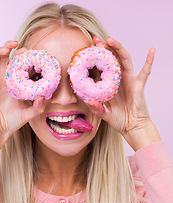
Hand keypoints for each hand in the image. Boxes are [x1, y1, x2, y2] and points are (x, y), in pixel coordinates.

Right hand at [0, 41, 44, 151]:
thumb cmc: (13, 121)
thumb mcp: (29, 114)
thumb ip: (38, 107)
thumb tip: (43, 96)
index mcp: (13, 82)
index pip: (16, 63)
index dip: (21, 56)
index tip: (29, 52)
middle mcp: (3, 79)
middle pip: (3, 55)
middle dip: (9, 46)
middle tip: (16, 44)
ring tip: (4, 50)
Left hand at [88, 36, 160, 150]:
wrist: (132, 127)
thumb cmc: (118, 119)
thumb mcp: (104, 114)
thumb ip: (96, 108)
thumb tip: (88, 101)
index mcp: (109, 84)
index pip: (102, 67)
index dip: (95, 59)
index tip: (87, 49)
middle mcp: (118, 80)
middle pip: (112, 60)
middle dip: (105, 49)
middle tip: (96, 40)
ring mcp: (129, 81)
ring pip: (125, 61)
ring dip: (119, 49)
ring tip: (110, 39)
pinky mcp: (139, 86)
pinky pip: (145, 72)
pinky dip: (149, 61)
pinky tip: (152, 50)